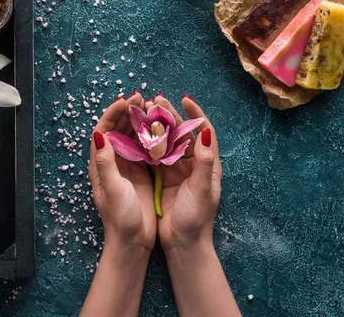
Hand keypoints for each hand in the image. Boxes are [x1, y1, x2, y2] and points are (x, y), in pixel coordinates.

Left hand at [88, 93, 156, 252]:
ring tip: (151, 105)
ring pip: (131, 136)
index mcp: (101, 164)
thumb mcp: (112, 189)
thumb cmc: (120, 217)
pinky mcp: (140, 173)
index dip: (113, 113)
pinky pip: (144, 148)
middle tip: (141, 97)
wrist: (132, 241)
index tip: (126, 100)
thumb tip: (98, 134)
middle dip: (127, 111)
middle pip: (117, 129)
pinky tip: (161, 126)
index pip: (103, 130)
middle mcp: (111, 162)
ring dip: (139, 120)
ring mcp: (126, 167)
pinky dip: (151, 135)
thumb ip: (106, 162)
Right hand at [145, 95, 220, 251]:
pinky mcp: (162, 178)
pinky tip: (136, 132)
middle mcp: (192, 164)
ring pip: (166, 141)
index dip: (195, 113)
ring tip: (145, 110)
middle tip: (156, 99)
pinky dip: (146, 142)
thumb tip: (206, 133)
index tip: (184, 99)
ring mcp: (176, 170)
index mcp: (207, 164)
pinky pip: (154, 155)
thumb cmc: (196, 218)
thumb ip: (205, 161)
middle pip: (181, 132)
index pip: (203, 131)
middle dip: (170, 115)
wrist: (183, 244)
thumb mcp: (203, 189)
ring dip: (156, 125)